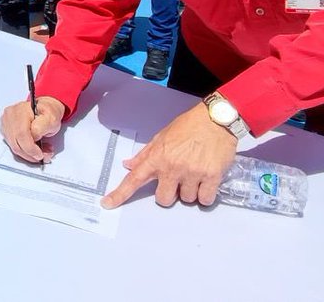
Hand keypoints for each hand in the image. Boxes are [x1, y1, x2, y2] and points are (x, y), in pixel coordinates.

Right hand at [0, 95, 65, 163]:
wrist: (43, 109)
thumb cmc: (47, 112)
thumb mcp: (51, 118)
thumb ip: (42, 127)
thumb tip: (34, 137)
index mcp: (20, 110)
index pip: (21, 134)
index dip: (31, 148)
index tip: (41, 154)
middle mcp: (10, 116)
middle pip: (16, 143)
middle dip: (30, 154)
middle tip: (42, 156)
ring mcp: (6, 123)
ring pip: (14, 146)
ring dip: (28, 154)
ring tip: (40, 151)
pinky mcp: (6, 131)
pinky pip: (13, 146)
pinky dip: (24, 151)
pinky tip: (33, 148)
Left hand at [101, 102, 237, 209]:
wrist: (216, 120)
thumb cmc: (188, 126)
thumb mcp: (162, 136)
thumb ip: (146, 154)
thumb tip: (128, 165)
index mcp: (157, 157)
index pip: (134, 178)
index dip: (120, 194)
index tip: (107, 204)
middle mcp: (172, 167)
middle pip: (164, 199)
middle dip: (170, 194)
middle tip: (177, 181)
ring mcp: (192, 173)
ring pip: (187, 199)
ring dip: (190, 192)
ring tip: (196, 174)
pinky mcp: (211, 177)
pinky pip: (205, 199)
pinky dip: (205, 195)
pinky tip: (206, 182)